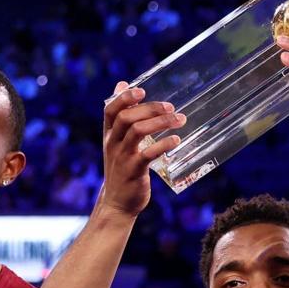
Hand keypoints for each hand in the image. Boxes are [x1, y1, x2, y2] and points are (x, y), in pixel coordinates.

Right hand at [97, 82, 185, 216]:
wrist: (116, 203)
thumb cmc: (121, 168)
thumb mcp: (117, 141)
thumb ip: (120, 115)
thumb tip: (122, 84)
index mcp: (109, 135)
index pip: (110, 110)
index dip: (124, 97)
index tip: (141, 91)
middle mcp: (113, 144)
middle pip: (126, 117)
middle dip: (150, 109)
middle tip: (171, 107)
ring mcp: (122, 157)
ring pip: (137, 131)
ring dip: (160, 122)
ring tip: (179, 120)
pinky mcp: (134, 171)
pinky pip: (147, 154)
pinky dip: (163, 145)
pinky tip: (175, 140)